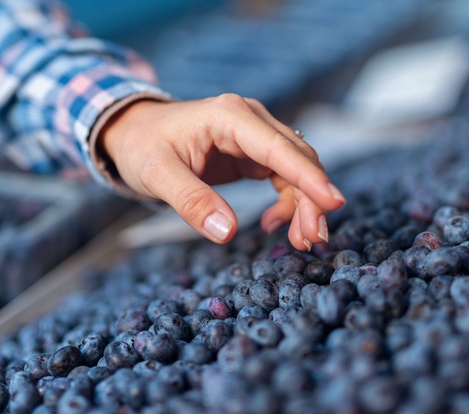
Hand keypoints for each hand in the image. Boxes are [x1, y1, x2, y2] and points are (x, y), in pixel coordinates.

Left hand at [99, 93, 345, 249]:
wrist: (133, 133)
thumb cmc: (142, 147)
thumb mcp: (156, 175)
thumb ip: (191, 201)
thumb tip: (227, 233)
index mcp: (230, 116)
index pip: (279, 148)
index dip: (309, 177)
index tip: (335, 203)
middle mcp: (250, 119)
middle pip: (298, 159)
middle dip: (311, 200)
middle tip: (312, 240)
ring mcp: (255, 135)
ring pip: (297, 170)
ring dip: (304, 206)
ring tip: (300, 241)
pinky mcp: (254, 151)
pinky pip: (285, 178)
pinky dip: (288, 203)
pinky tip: (273, 225)